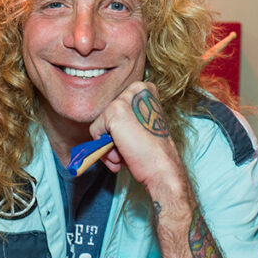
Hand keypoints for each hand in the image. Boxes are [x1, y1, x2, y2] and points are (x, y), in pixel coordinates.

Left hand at [89, 81, 187, 198]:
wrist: (162, 168)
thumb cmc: (152, 151)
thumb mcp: (141, 124)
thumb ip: (126, 117)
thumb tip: (104, 125)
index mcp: (145, 89)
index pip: (118, 107)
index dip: (122, 129)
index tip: (133, 141)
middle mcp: (136, 89)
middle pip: (108, 114)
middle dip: (113, 137)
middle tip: (128, 150)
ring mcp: (124, 99)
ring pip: (101, 123)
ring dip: (109, 145)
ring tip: (125, 154)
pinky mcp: (114, 112)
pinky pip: (95, 131)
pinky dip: (103, 147)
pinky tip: (122, 153)